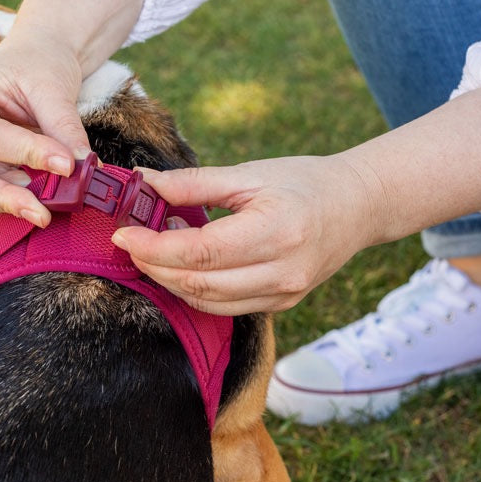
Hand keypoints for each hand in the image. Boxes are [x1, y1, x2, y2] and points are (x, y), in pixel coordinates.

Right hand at [0, 37, 90, 225]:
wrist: (36, 60)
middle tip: (42, 213)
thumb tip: (79, 167)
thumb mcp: (53, 86)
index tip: (68, 165)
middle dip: (0, 201)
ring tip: (55, 203)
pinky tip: (51, 196)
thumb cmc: (37, 64)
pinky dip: (22, 199)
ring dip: (14, 204)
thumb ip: (63, 127)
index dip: (27, 154)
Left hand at [110, 157, 373, 314]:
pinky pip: (226, 307)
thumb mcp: (250, 173)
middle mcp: (281, 271)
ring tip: (152, 252)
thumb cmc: (304, 182)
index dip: (153, 247)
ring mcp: (284, 294)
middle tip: (129, 242)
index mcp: (276, 232)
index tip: (123, 233)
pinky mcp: (282, 304)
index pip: (199, 252)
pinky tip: (181, 266)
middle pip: (198, 284)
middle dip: (154, 266)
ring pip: (208, 302)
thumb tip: (145, 184)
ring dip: (170, 281)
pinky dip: (195, 291)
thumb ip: (195, 184)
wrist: (357, 206)